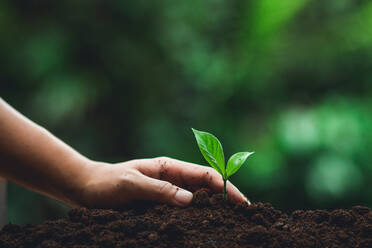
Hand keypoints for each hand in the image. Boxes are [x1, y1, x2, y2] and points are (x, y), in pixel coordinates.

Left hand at [75, 157, 248, 207]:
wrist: (87, 188)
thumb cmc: (107, 183)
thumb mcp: (130, 184)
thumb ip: (159, 191)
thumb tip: (190, 201)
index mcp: (168, 167)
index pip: (205, 174)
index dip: (226, 187)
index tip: (242, 203)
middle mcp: (172, 178)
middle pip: (207, 187)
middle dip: (226, 199)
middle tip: (244, 217)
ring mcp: (167, 192)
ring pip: (198, 199)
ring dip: (214, 209)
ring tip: (231, 224)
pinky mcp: (160, 205)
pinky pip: (184, 210)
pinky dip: (198, 217)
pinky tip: (204, 228)